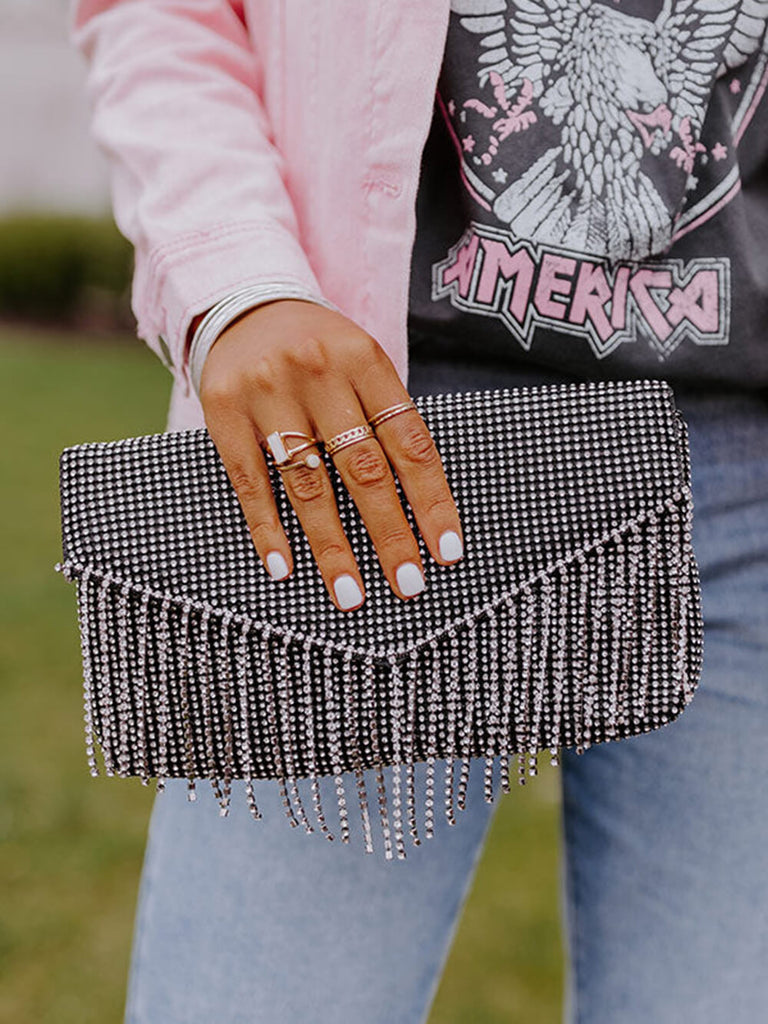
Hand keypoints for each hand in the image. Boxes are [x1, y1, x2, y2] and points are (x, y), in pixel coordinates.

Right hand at [198, 299, 463, 610]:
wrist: (243, 303)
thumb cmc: (318, 349)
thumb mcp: (360, 363)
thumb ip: (384, 418)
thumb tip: (420, 508)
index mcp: (366, 359)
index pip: (409, 442)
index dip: (431, 500)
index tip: (446, 552)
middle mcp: (320, 372)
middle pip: (363, 467)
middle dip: (389, 533)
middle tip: (408, 585)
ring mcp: (268, 391)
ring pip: (307, 482)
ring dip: (331, 546)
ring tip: (350, 595)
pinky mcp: (224, 410)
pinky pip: (250, 481)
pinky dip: (268, 528)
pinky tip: (284, 568)